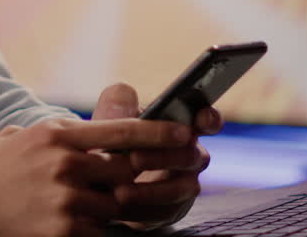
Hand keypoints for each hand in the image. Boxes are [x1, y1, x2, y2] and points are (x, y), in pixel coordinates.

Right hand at [0, 117, 192, 236]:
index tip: (186, 134)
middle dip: (160, 169)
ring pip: (118, 205)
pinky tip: (98, 226)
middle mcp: (66, 164)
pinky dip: (102, 231)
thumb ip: (57, 133)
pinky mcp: (64, 232)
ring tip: (134, 202)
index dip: (160, 132)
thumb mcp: (21, 137)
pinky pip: (100, 233)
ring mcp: (67, 200)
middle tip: (188, 167)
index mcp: (57, 135)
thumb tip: (88, 131)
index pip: (122, 130)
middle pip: (130, 169)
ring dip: (125, 206)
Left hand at [92, 83, 222, 228]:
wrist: (97, 177)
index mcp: (180, 127)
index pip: (206, 121)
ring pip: (183, 188)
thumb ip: (117, 102)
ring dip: (153, 190)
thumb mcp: (110, 117)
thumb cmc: (111, 140)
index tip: (201, 118)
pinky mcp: (169, 209)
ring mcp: (182, 185)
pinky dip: (142, 208)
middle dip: (164, 157)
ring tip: (120, 190)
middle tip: (134, 158)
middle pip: (192, 156)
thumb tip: (125, 95)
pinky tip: (120, 203)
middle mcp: (188, 156)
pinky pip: (165, 212)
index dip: (209, 118)